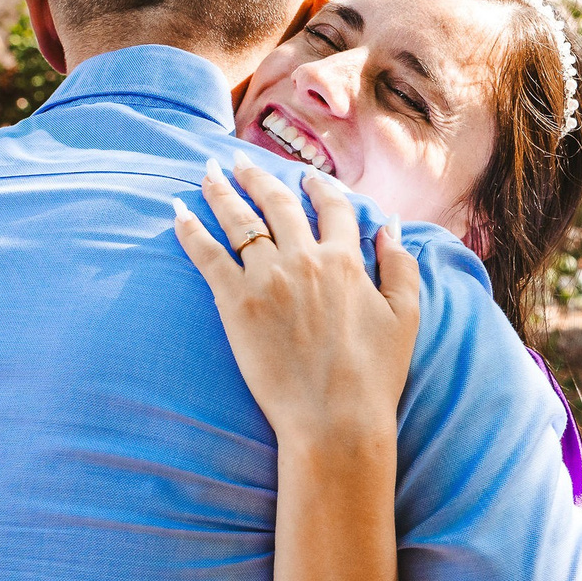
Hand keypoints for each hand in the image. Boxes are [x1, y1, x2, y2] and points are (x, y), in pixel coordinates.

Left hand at [173, 156, 419, 446]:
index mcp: (346, 261)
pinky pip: (207, 254)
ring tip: (206, 171)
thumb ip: (400, 264)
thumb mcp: (405, 316)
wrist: (335, 418)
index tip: (307, 178)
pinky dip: (190, 229)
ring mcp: (267, 277)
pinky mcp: (235, 302)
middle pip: (277, 204)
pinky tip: (177, 211)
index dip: (319, 188)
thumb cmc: (374, 376)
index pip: (331, 208)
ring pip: (240, 220)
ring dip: (221, 191)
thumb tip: (391, 224)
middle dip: (258, 177)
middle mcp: (304, 259)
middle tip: (239, 162)